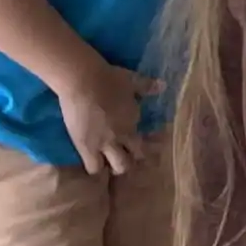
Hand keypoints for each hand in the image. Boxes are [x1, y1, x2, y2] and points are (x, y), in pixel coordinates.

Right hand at [55, 56, 153, 177]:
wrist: (83, 81)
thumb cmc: (108, 77)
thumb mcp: (132, 80)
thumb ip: (147, 86)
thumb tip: (163, 86)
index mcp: (134, 120)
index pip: (145, 140)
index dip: (144, 144)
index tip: (141, 143)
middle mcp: (123, 135)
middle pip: (136, 157)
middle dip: (133, 160)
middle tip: (126, 157)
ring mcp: (105, 143)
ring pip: (119, 167)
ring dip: (116, 167)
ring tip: (110, 164)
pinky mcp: (87, 148)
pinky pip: (94, 168)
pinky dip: (95, 169)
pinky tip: (92, 164)